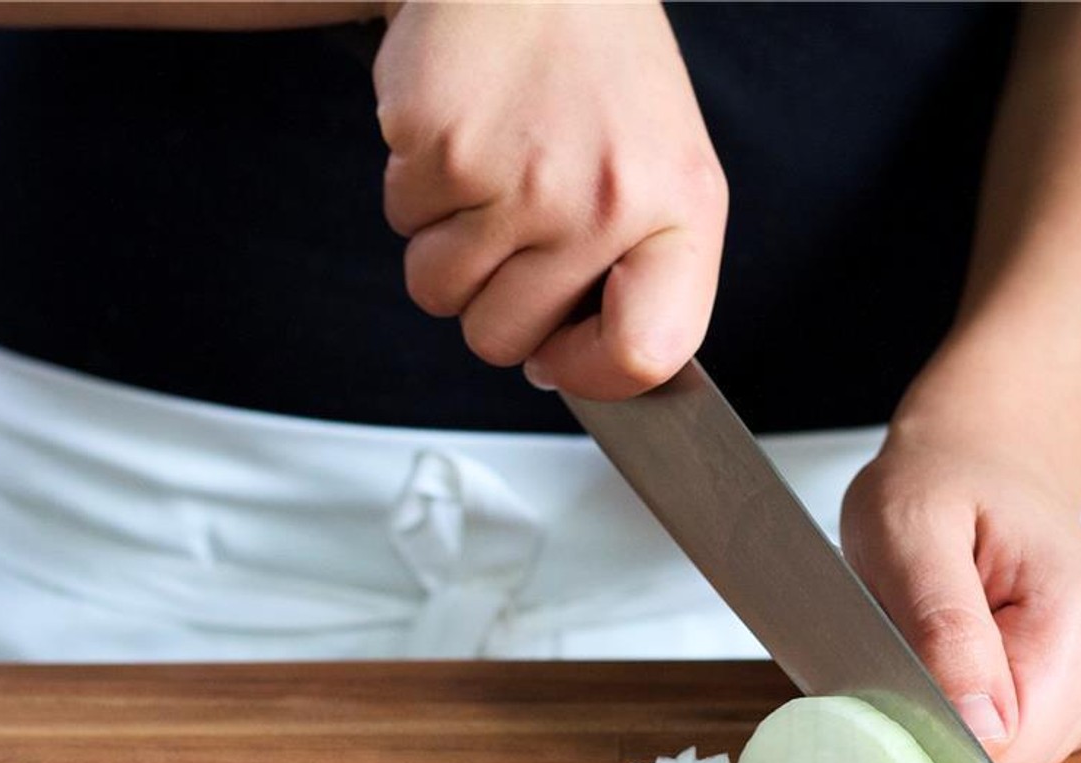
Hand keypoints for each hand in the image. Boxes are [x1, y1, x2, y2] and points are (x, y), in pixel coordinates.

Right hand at [372, 2, 726, 398]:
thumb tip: (557, 366)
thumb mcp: (664, 172)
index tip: (565, 355)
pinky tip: (465, 137)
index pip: (644, 355)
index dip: (591, 373)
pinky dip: (418, 191)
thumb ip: (636, 277)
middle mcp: (602, 200)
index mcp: (679, 209)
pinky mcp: (440, 147)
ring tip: (492, 174)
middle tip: (515, 232)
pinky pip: (401, 225)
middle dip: (493, 302)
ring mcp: (518, 177)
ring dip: (448, 248)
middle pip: (503, 340)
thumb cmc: (599, 70)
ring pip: (439, 292)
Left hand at [839, 436, 1080, 762]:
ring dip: (954, 724)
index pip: (1010, 752)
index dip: (934, 748)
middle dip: (941, 733)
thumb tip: (983, 733)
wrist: (983, 459)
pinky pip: (1017, 745)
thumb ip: (944, 629)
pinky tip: (958, 660)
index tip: (884, 709)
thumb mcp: (911, 535)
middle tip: (895, 659)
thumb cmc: (939, 485)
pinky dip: (972, 719)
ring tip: (931, 644)